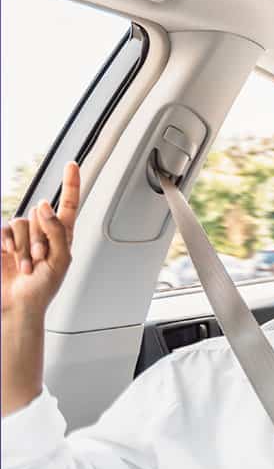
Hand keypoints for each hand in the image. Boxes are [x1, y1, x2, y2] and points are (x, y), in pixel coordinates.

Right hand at [1, 162, 80, 318]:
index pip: (68, 204)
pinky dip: (7, 242)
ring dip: (24, 246)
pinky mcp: (3, 241)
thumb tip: (45, 204)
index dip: (70, 183)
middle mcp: (42, 231)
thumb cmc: (44, 288)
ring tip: (28, 265)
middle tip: (40, 260)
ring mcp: (21, 236)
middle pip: (39, 214)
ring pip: (21, 222)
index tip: (71, 164)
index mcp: (63, 235)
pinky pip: (4, 228)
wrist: (19, 304)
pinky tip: (10, 256)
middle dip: (39, 238)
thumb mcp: (60, 261)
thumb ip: (57, 231)